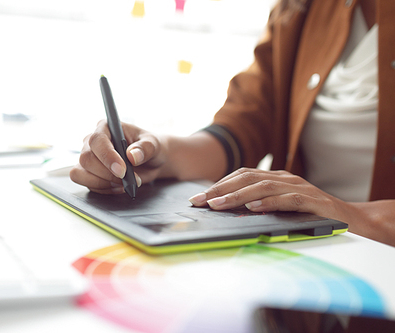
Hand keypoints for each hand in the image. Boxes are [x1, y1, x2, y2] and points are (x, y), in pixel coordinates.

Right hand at [70, 120, 166, 193]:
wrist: (150, 162)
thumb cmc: (149, 148)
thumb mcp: (153, 144)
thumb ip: (145, 148)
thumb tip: (132, 156)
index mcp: (106, 128)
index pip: (97, 140)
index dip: (107, 156)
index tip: (122, 170)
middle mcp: (93, 142)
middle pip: (86, 159)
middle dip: (107, 173)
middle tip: (128, 179)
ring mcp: (89, 159)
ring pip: (81, 173)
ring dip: (103, 183)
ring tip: (124, 183)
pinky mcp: (89, 174)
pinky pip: (88, 185)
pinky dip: (105, 189)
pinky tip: (120, 187)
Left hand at [188, 167, 354, 221]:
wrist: (350, 218)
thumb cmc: (309, 213)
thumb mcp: (279, 206)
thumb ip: (257, 203)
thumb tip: (224, 209)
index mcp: (274, 177)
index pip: (241, 175)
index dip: (218, 185)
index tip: (197, 198)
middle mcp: (284, 178)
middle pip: (246, 177)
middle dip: (220, 189)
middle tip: (199, 201)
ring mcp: (298, 187)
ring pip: (262, 186)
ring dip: (237, 195)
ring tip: (218, 205)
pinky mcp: (312, 201)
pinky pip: (287, 199)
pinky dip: (269, 203)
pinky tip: (253, 208)